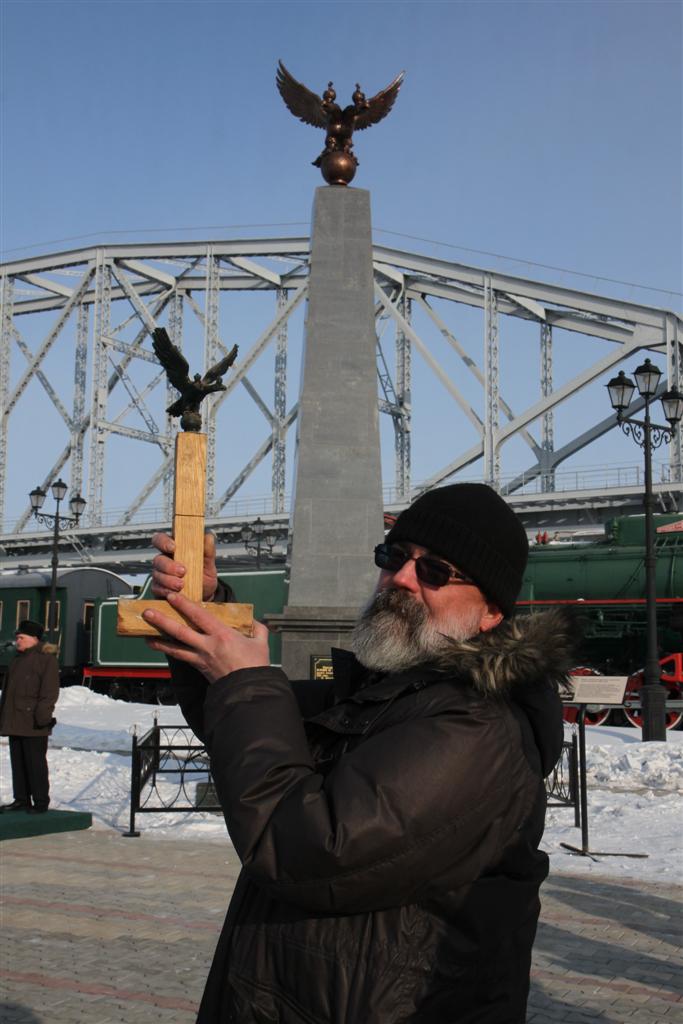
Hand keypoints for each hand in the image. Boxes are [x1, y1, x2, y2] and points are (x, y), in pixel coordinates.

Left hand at [144, 591, 270, 682]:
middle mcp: (207, 646)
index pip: (199, 617)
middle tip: (148, 612)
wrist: (249, 691)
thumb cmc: (255, 666)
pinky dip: (169, 652)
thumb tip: (252, 621)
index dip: (184, 605)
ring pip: (175, 648)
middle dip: (162, 621)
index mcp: (222, 635)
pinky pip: (181, 658)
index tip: (172, 597)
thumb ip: (256, 628)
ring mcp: (201, 659)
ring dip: (159, 640)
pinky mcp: (199, 668)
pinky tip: (160, 647)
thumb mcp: (261, 642)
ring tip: (144, 634)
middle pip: (180, 632)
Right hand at [151, 531, 218, 601]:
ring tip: (181, 585)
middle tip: (182, 571)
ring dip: (168, 580)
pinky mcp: (159, 588)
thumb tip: (209, 537)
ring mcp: (160, 575)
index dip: (163, 542)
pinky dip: (166, 590)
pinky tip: (175, 593)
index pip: (161, 539)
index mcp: (174, 550)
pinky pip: (157, 589)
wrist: (204, 593)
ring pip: (157, 575)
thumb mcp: (208, 562)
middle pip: (157, 559)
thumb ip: (208, 550)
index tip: (173, 547)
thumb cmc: (203, 574)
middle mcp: (164, 561)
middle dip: (168, 566)